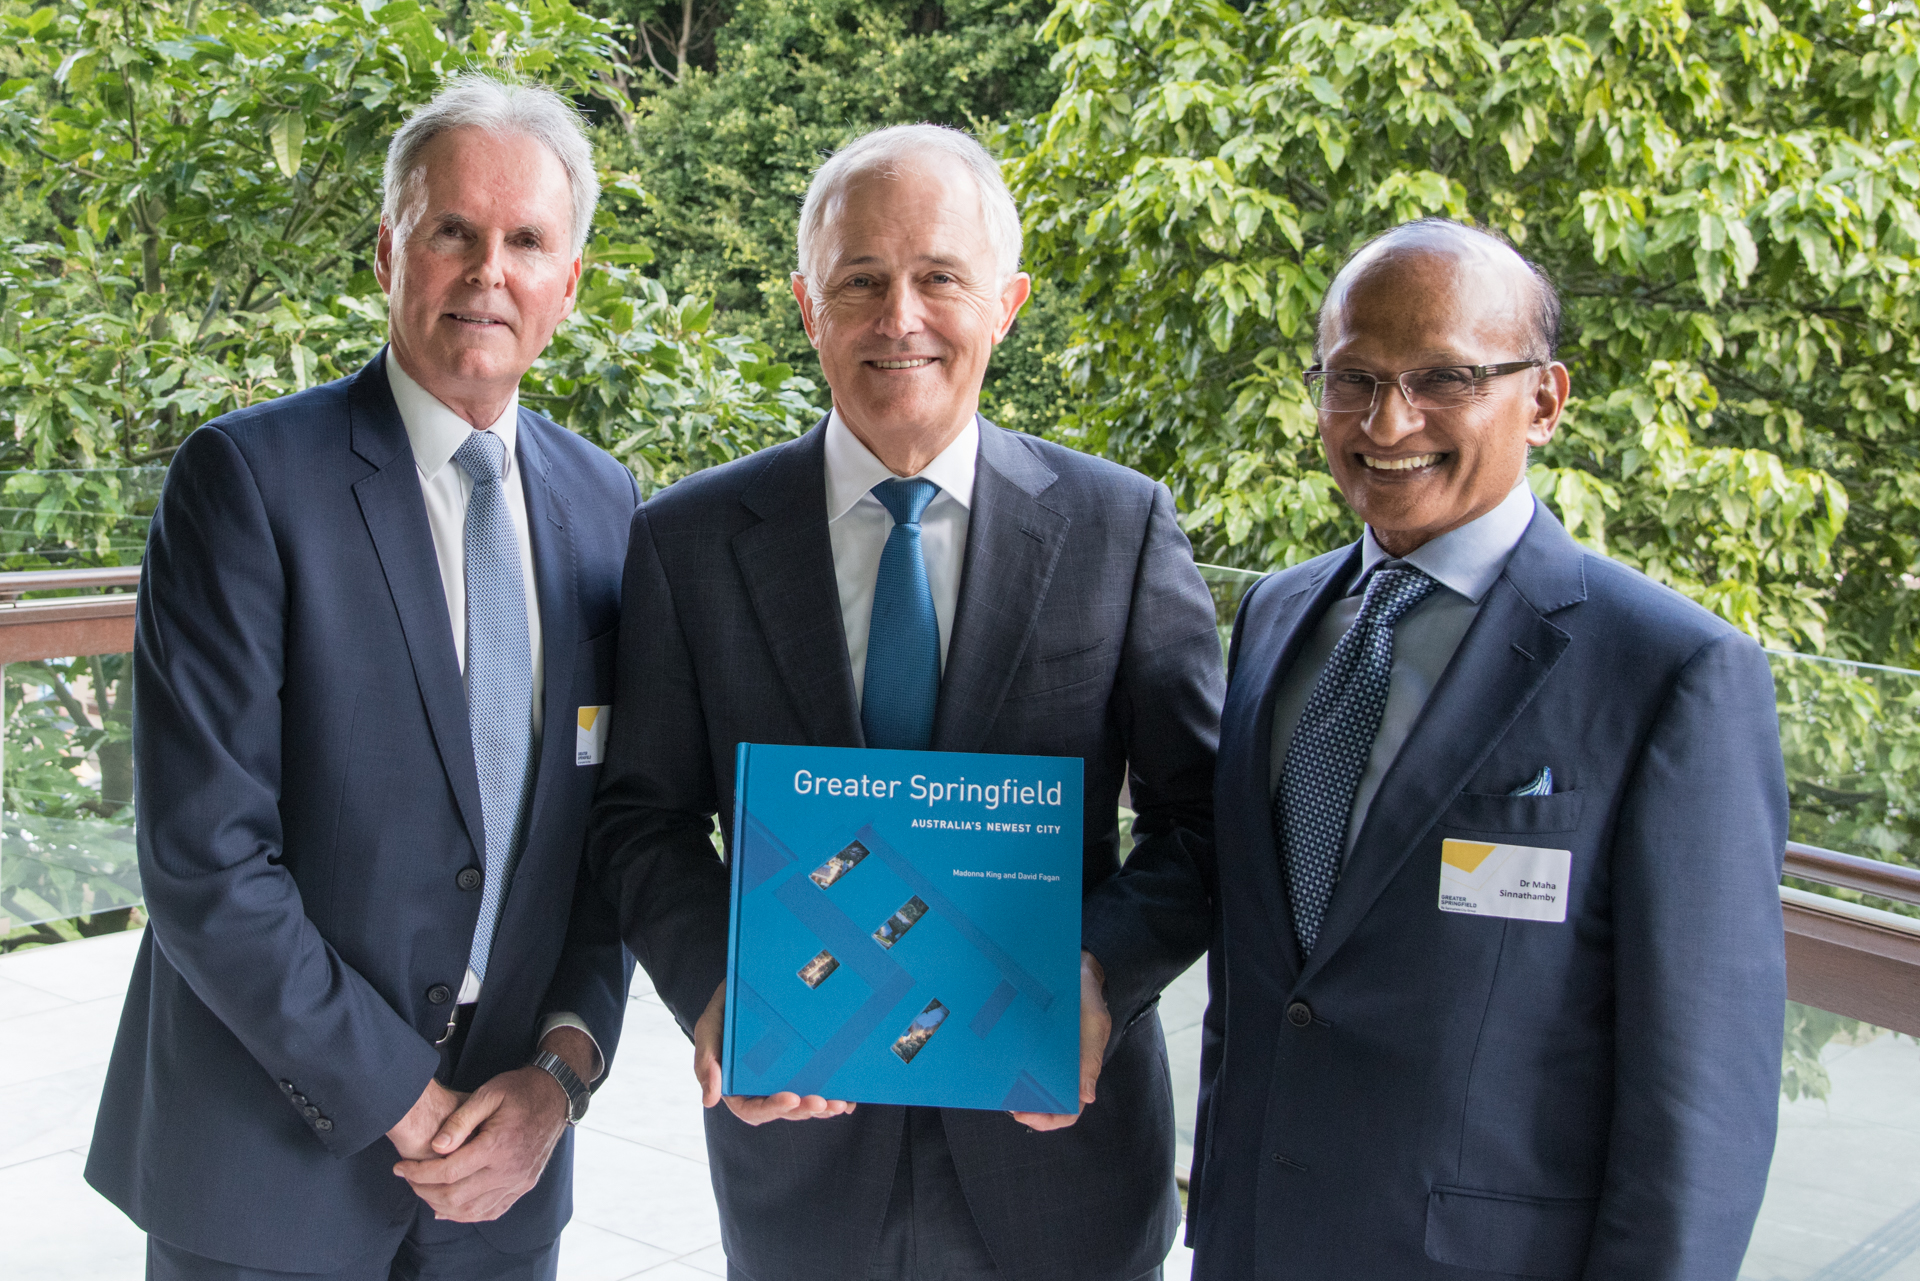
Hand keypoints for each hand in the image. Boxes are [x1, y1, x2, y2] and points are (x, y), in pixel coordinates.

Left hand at [392, 1028, 592, 1221]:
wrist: (556, 1095)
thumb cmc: (519, 1090)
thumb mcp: (488, 1094)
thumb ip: (460, 1120)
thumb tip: (435, 1147)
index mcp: (498, 1145)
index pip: (447, 1172)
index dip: (417, 1173)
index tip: (400, 1168)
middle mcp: (509, 1170)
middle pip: (455, 1196)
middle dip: (423, 1191)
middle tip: (407, 1178)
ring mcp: (518, 1182)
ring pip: (471, 1211)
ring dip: (441, 1206)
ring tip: (423, 1191)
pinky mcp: (523, 1186)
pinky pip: (490, 1212)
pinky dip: (466, 1214)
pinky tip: (449, 1208)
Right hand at [694, 981, 857, 1125]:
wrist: (746, 985)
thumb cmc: (724, 1010)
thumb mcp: (708, 1030)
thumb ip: (705, 1063)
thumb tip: (709, 1101)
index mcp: (737, 1087)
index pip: (753, 1109)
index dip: (773, 1108)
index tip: (792, 1098)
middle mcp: (761, 1088)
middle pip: (784, 1109)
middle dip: (803, 1109)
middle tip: (822, 1102)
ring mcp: (783, 1079)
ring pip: (803, 1102)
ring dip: (821, 1108)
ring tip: (837, 1104)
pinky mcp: (801, 1067)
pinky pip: (818, 1086)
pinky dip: (832, 1096)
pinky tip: (848, 1100)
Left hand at [1010, 951, 1109, 1131]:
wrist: (1077, 967)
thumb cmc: (1087, 997)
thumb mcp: (1094, 1024)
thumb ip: (1090, 1059)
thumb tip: (1087, 1097)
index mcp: (1081, 1070)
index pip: (1070, 1110)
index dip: (1049, 1120)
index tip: (1026, 1115)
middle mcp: (1064, 1069)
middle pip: (1046, 1104)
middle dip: (1027, 1110)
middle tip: (1007, 1103)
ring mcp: (1049, 1058)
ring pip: (1032, 1087)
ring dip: (1017, 1092)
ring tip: (1000, 1087)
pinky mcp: (1035, 1043)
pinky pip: (1023, 1062)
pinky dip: (1011, 1069)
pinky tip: (999, 1064)